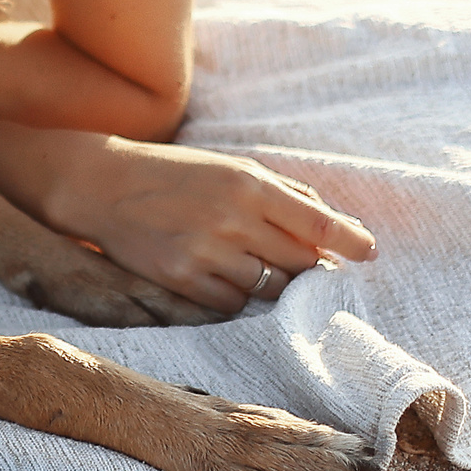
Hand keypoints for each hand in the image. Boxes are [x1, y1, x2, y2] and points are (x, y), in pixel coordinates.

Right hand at [41, 136, 377, 313]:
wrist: (102, 186)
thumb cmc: (176, 174)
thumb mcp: (230, 166)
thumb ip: (283, 193)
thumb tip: (336, 227)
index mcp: (248, 182)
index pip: (318, 223)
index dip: (351, 241)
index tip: (369, 252)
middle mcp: (231, 218)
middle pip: (300, 262)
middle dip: (312, 268)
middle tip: (309, 267)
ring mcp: (205, 252)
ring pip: (270, 288)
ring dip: (276, 285)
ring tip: (260, 270)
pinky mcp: (182, 280)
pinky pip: (233, 304)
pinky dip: (238, 296)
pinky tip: (223, 277)